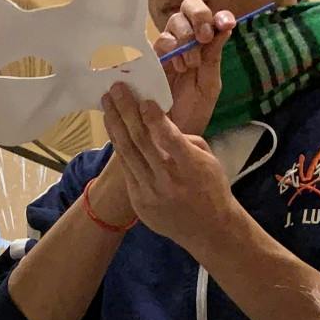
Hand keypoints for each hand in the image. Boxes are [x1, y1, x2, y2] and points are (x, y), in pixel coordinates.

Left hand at [103, 85, 236, 252]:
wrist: (207, 229)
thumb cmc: (211, 187)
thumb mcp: (207, 159)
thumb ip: (185, 141)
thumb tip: (161, 125)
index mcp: (190, 166)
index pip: (168, 138)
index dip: (154, 118)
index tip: (143, 99)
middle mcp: (167, 180)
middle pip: (140, 141)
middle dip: (126, 112)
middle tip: (116, 90)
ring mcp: (149, 192)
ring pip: (127, 154)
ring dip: (115, 126)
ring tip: (107, 105)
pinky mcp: (139, 201)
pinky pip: (127, 169)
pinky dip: (120, 147)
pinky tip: (114, 129)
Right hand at [149, 0, 236, 135]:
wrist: (169, 137)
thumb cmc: (192, 113)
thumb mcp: (209, 86)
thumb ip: (214, 57)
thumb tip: (226, 28)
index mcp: (205, 46)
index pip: (212, 18)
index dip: (219, 15)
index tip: (225, 25)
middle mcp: (186, 42)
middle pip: (189, 8)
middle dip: (199, 18)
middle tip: (203, 39)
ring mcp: (166, 50)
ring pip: (173, 22)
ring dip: (184, 37)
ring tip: (187, 65)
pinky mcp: (148, 60)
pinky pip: (155, 42)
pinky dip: (166, 46)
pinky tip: (174, 63)